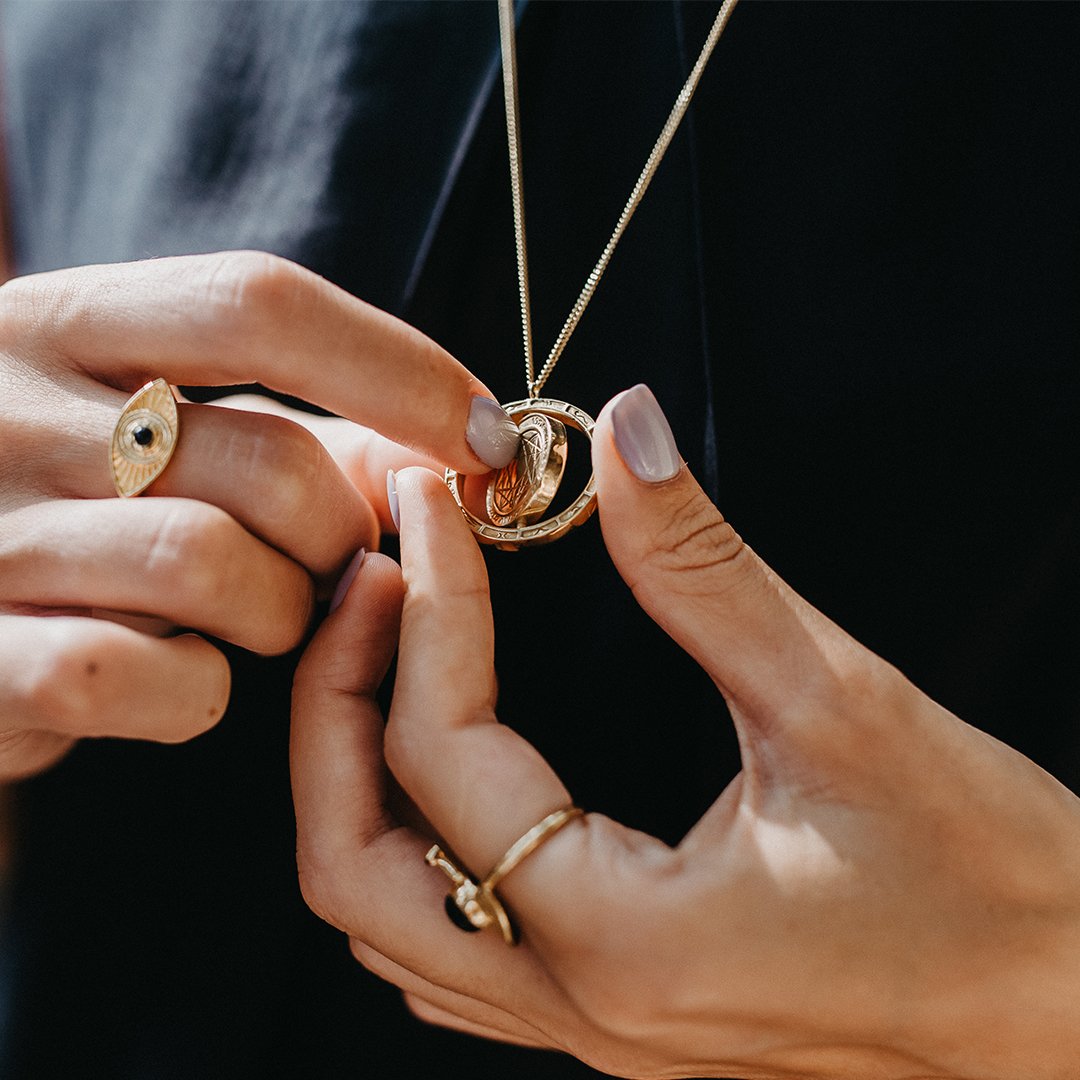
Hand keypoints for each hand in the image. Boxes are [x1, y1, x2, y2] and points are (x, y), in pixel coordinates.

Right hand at [0, 251, 517, 780]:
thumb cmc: (70, 508)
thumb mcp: (160, 431)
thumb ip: (298, 430)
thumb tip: (445, 448)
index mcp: (60, 321)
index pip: (261, 304)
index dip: (402, 368)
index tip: (486, 434)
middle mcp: (4, 409)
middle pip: (269, 461)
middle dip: (346, 535)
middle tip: (339, 566)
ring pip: (214, 565)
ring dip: (281, 613)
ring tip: (259, 619)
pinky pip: (139, 674)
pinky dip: (197, 693)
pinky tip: (182, 682)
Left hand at [292, 385, 1079, 1079]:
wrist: (1064, 1000)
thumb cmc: (986, 880)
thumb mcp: (842, 706)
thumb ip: (707, 570)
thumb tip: (626, 440)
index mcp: (621, 941)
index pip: (442, 754)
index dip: (427, 605)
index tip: (429, 503)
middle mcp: (579, 1003)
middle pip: (350, 866)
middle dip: (331, 708)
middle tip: (369, 581)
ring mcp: (589, 1022)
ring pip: (385, 916)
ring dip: (355, 776)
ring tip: (386, 647)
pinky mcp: (618, 1005)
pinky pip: (448, 941)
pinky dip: (410, 839)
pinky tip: (443, 760)